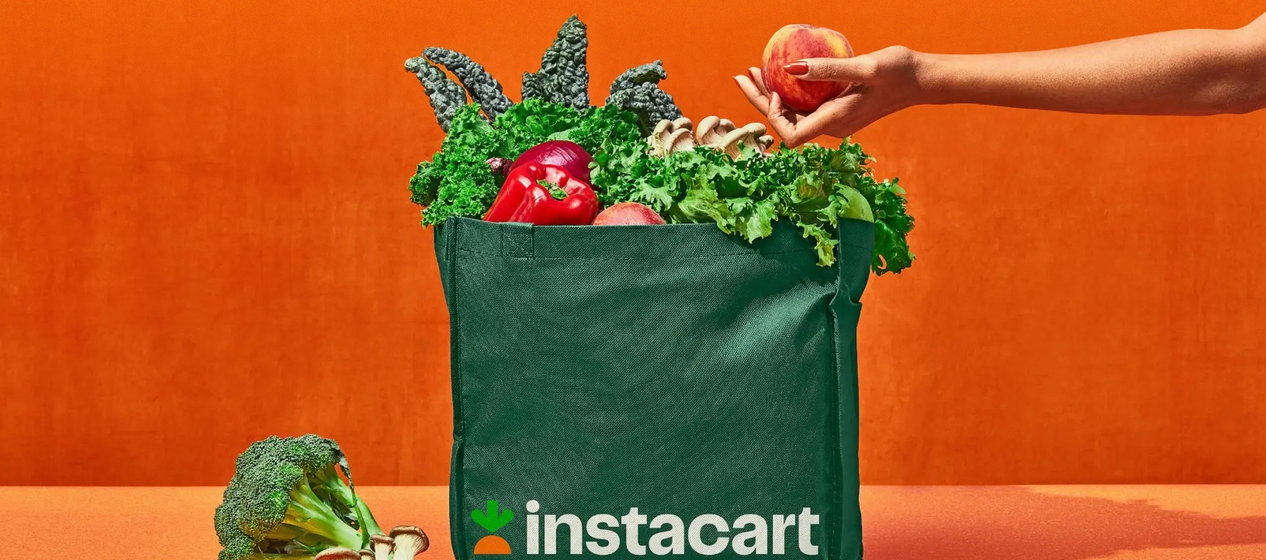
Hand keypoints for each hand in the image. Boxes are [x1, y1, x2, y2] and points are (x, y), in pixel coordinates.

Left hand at [734, 46, 921, 146]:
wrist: (923, 80)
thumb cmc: (899, 72)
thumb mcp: (865, 66)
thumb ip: (828, 69)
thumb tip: (791, 68)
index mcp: (835, 121)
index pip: (791, 135)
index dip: (773, 116)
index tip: (773, 89)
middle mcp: (832, 126)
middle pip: (786, 123)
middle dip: (760, 101)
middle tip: (742, 76)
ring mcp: (835, 119)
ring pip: (794, 113)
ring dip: (772, 95)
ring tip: (756, 71)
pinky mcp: (839, 110)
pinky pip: (807, 105)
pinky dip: (790, 92)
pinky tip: (783, 72)